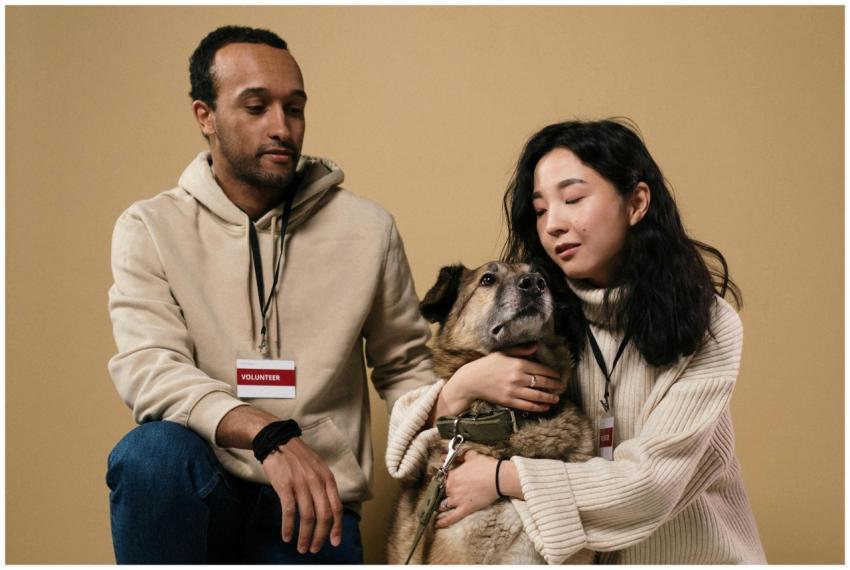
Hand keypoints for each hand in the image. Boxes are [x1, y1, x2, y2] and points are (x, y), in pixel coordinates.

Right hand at [261, 437, 343, 553]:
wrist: (277, 440)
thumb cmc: (298, 457)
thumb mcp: (318, 468)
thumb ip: (324, 486)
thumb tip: (328, 510)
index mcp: (327, 478)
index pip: (337, 507)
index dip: (337, 527)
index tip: (335, 542)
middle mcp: (317, 482)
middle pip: (324, 516)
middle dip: (321, 536)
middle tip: (314, 549)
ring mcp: (301, 483)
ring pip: (307, 516)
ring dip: (305, 536)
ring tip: (301, 547)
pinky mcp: (285, 485)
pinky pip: (289, 511)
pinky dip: (288, 527)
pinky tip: (287, 536)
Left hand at [434, 450, 500, 527]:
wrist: (499, 477)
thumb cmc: (486, 466)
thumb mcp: (470, 456)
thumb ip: (456, 457)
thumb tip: (444, 456)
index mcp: (452, 476)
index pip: (439, 480)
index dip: (439, 481)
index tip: (439, 483)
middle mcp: (452, 488)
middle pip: (439, 493)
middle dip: (437, 494)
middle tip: (436, 496)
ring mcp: (458, 500)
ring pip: (442, 506)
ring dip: (438, 508)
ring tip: (434, 510)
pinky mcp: (466, 508)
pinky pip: (452, 517)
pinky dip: (443, 521)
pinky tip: (437, 524)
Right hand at [439, 344, 562, 414]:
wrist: (471, 380)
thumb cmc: (487, 365)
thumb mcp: (503, 353)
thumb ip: (521, 350)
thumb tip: (536, 346)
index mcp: (518, 364)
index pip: (541, 369)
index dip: (552, 374)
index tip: (558, 376)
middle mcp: (518, 377)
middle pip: (542, 383)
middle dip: (554, 386)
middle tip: (561, 387)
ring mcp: (513, 391)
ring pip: (537, 396)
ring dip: (549, 397)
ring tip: (556, 398)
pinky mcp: (508, 401)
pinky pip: (528, 406)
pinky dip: (539, 407)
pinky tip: (545, 407)